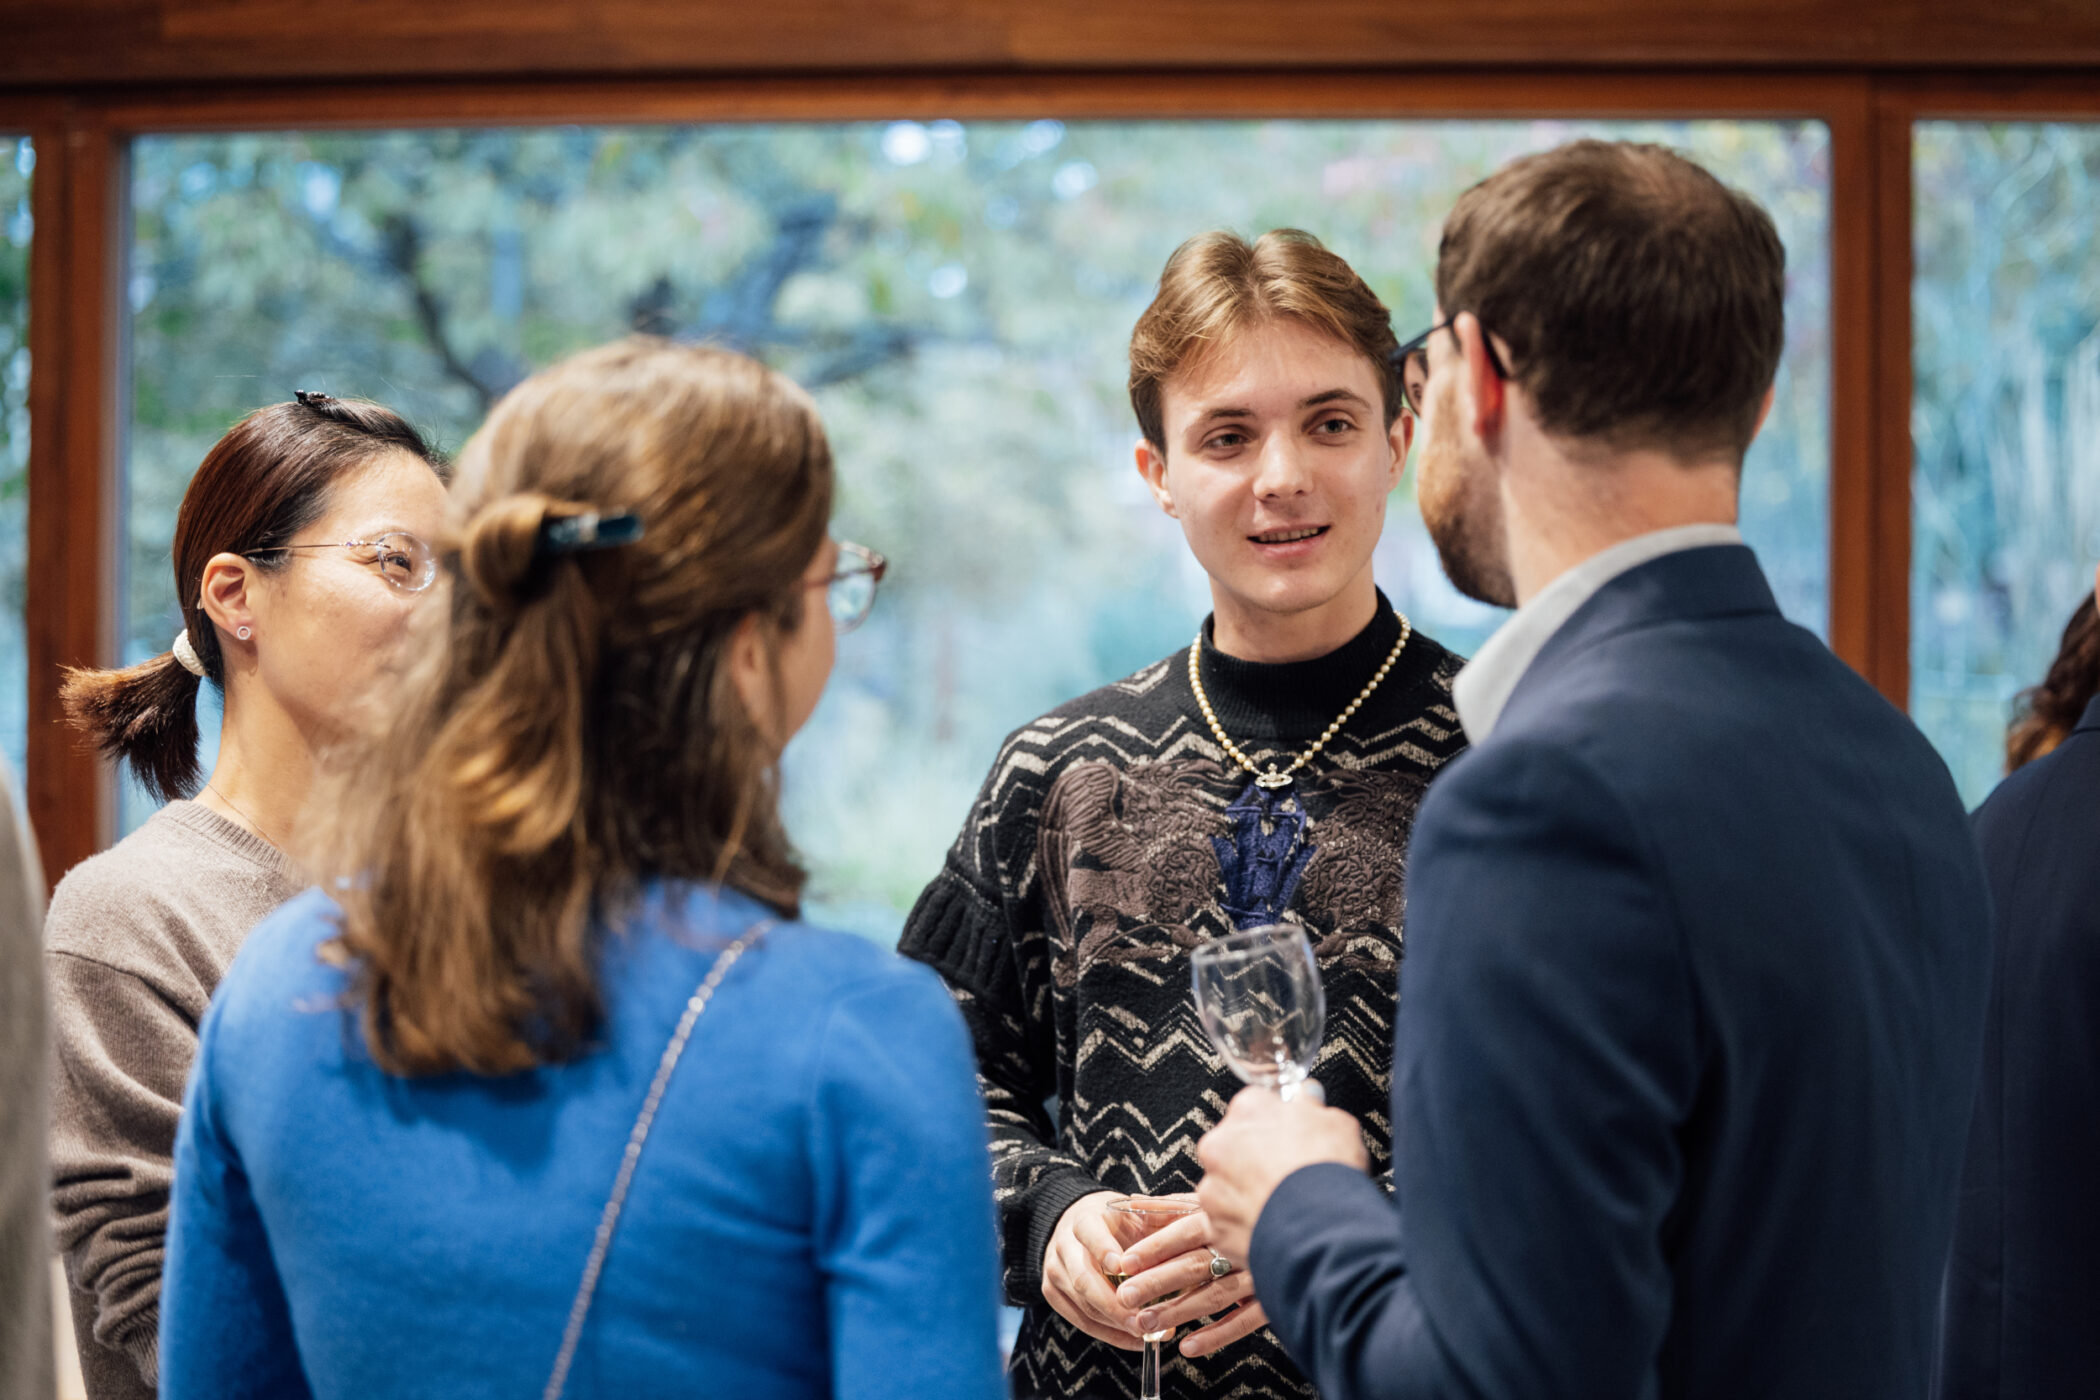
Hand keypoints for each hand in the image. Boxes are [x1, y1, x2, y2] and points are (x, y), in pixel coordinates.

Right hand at [1040, 1191, 1142, 1350]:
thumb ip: (1157, 1217)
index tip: (1123, 1268)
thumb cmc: (1115, 1220)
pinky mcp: (1052, 1293)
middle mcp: (1064, 1245)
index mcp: (1084, 1218)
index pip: (1090, 1232)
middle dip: (1114, 1305)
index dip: (1104, 1250)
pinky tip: (1136, 1340)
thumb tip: (1187, 1228)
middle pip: (1084, 1279)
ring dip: (1116, 1324)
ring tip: (1148, 1334)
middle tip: (1143, 1320)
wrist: (1075, 1224)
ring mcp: (1055, 1271)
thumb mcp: (1133, 1210)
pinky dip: (1110, 1335)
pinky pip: (1082, 1322)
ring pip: (1083, 1305)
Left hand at [1105, 1207, 1269, 1359]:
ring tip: (1145, 1323)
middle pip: (1194, 1265)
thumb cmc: (1246, 1212)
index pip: (1184, 1231)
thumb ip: (1173, 1205)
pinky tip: (1188, 1347)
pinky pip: (1244, 1321)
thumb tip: (1133, 1200)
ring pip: (1214, 1295)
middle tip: (1125, 1297)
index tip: (1125, 1263)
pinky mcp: (1273, 1298)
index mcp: (1225, 1217)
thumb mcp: (1210, 1202)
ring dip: (1178, 1311)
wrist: (1304, 1225)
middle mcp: (1242, 1244)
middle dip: (1156, 1282)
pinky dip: (1216, 1335)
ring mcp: (1259, 1273)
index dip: (1154, 1247)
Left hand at [1196, 1084, 1369, 1264]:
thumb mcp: (1336, 1122)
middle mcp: (1220, 1144)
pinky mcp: (1215, 1227)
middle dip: (1254, 1158)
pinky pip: (1226, 1223)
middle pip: (1233, 1145)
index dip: (1276, 1124)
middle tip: (1285, 1174)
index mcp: (1248, 1109)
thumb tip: (1308, 1099)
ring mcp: (1213, 1187)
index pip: (1256, 1105)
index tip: (1289, 1136)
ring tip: (1281, 1206)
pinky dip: (1244, 1226)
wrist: (1321, 1229)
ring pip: (1226, 1186)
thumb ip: (1312, 1106)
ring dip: (1246, 1193)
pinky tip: (1270, 1227)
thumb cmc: (1327, 1172)